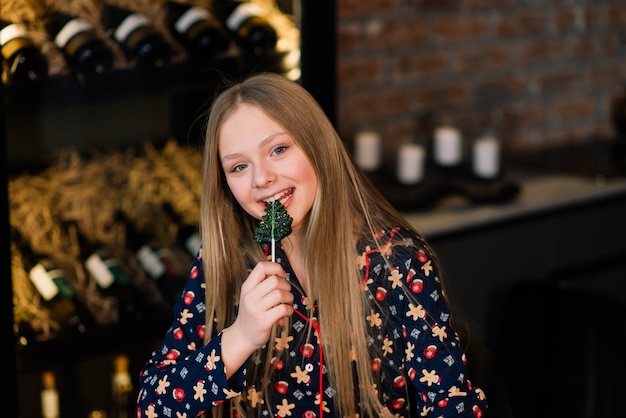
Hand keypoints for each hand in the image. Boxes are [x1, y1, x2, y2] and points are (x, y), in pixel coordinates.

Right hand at [221, 261, 293, 375]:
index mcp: (247, 287)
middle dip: (286, 286)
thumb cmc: (251, 314)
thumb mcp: (251, 296)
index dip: (276, 268)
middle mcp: (250, 296)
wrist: (242, 336)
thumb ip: (263, 284)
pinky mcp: (263, 321)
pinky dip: (289, 310)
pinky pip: (283, 309)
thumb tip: (282, 274)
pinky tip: (286, 313)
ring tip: (286, 304)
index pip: (261, 267)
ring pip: (280, 294)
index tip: (282, 275)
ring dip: (289, 298)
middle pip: (274, 280)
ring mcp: (256, 309)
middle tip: (286, 294)